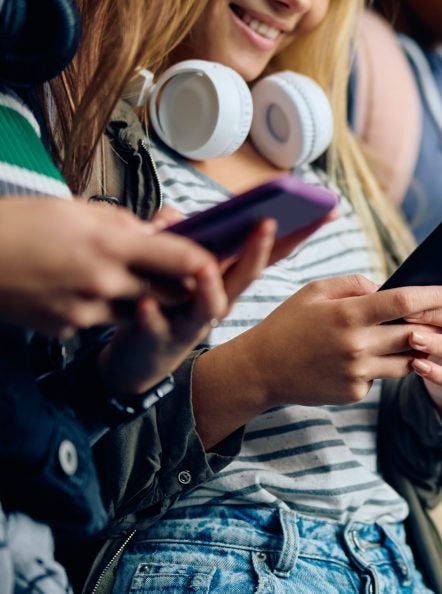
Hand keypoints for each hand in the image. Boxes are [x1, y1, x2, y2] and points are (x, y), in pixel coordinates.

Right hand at [0, 198, 214, 335]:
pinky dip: (100, 307)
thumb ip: (122, 224)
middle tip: (178, 272)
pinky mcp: (65, 330)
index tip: (213, 258)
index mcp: (108, 245)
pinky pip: (98, 320)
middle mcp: (102, 283)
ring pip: (135, 309)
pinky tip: (75, 287)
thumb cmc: (14, 225)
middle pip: (167, 293)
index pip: (180, 259)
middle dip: (177, 284)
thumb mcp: (72, 210)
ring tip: (117, 274)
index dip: (203, 260)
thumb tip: (154, 233)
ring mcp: (84, 312)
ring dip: (138, 296)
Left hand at [97, 207, 335, 395]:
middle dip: (258, 249)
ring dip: (210, 287)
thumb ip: (174, 236)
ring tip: (205, 268)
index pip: (270, 249)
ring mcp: (193, 321)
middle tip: (268, 223)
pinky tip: (145, 301)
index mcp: (229, 277)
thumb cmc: (164, 305)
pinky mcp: (160, 338)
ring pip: (209, 304)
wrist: (141, 359)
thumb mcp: (174, 265)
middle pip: (247, 273)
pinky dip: (153, 316)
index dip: (299, 230)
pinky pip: (158, 326)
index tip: (327, 209)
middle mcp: (221, 300)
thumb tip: (173, 214)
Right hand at [212, 275, 441, 409]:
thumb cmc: (288, 324)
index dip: (433, 295)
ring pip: (407, 360)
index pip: (403, 301)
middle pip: (414, 334)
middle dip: (436, 324)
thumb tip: (384, 286)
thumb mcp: (315, 292)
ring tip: (425, 336)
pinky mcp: (355, 392)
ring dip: (418, 349)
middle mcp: (357, 345)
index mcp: (348, 314)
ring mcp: (358, 372)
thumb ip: (353, 284)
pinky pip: (383, 376)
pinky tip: (376, 357)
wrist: (261, 370)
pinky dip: (385, 366)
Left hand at [403, 268, 441, 417]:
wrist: (439, 367)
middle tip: (410, 314)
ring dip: (435, 342)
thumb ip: (423, 296)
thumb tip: (389, 286)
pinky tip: (417, 365)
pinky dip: (436, 372)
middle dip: (437, 315)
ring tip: (413, 339)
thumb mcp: (432, 310)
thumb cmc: (432, 328)